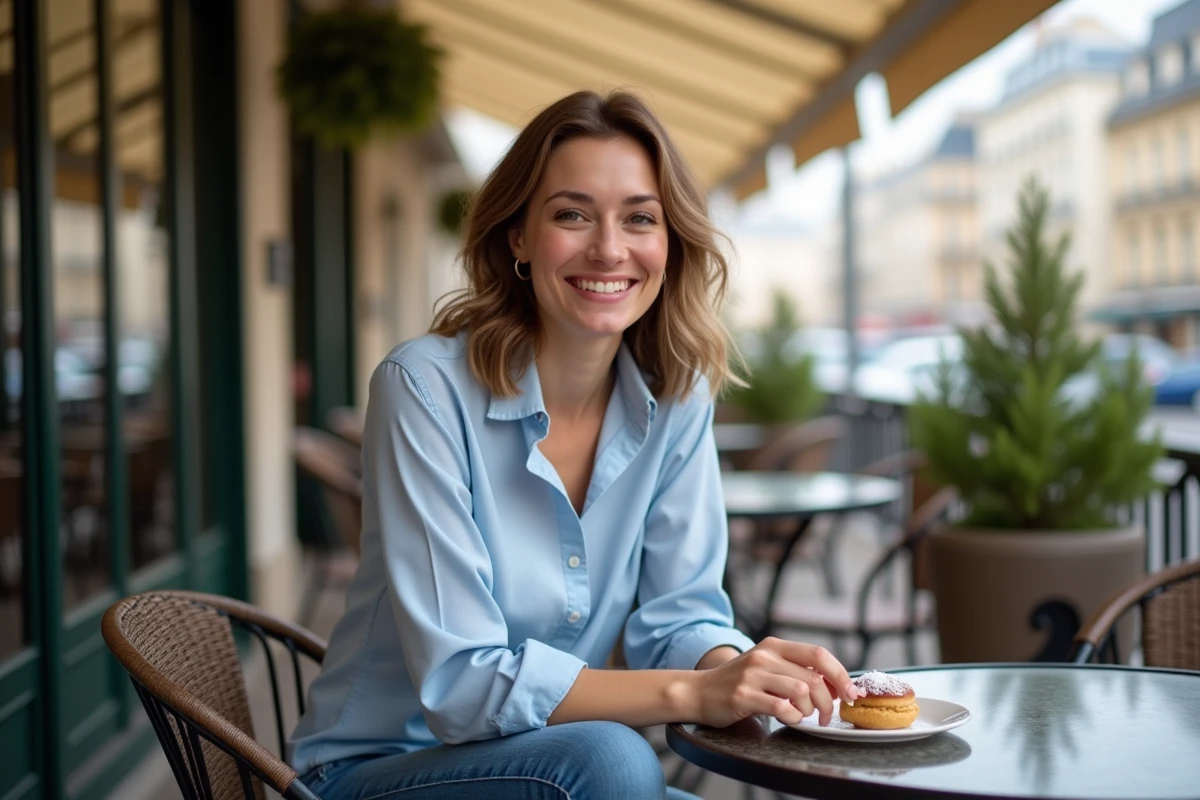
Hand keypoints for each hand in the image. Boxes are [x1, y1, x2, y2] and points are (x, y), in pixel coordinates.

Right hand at [683, 637, 858, 727]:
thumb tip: (835, 684)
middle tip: (826, 716)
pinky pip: (781, 708)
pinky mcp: (743, 695)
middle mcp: (764, 656)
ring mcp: (752, 675)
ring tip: (804, 717)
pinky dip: (793, 717)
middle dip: (828, 701)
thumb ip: (795, 670)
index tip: (851, 693)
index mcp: (774, 646)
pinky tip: (789, 719)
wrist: (699, 691)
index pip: (818, 654)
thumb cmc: (738, 682)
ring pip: (801, 691)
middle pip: (814, 677)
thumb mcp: (766, 666)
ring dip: (810, 710)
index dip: (840, 674)